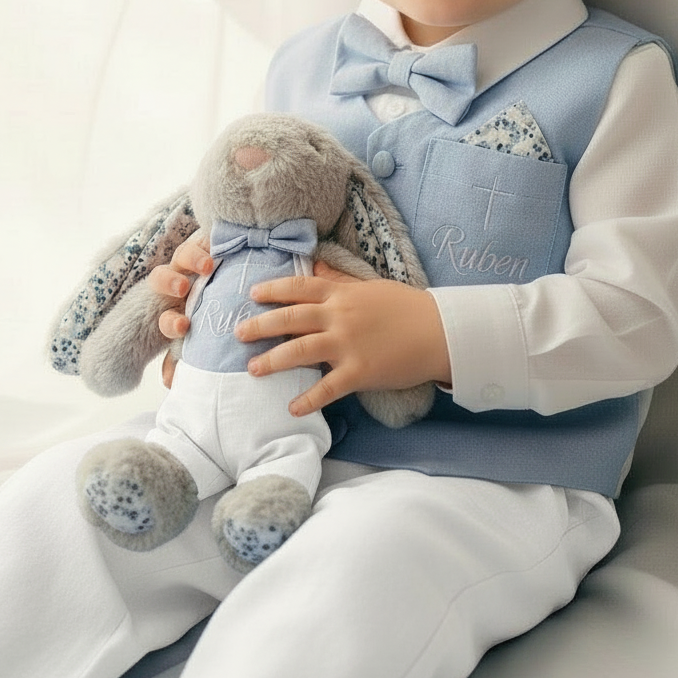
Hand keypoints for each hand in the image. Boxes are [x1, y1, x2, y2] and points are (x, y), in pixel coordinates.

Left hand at [147, 233, 213, 387]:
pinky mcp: (210, 244)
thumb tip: (171, 385)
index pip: (165, 318)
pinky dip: (211, 241)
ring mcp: (193, 262)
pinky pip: (206, 238)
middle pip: (161, 278)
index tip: (183, 326)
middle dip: (168, 282)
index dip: (170, 323)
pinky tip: (223, 246)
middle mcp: (181, 284)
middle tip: (183, 289)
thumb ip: (185, 358)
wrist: (233, 282)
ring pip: (182, 254)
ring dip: (191, 258)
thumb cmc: (217, 319)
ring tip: (207, 265)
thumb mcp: (200, 339)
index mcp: (176, 310)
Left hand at [238, 261, 450, 416]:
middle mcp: (339, 316)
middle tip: (238, 333)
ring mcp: (347, 344)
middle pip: (290, 318)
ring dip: (272, 360)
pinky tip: (292, 407)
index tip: (252, 294)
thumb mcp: (371, 287)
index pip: (299, 287)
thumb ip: (341, 282)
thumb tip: (318, 269)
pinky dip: (308, 399)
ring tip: (252, 369)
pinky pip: (327, 388)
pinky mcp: (359, 372)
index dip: (273, 290)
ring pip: (300, 350)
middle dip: (260, 325)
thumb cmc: (407, 307)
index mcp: (342, 294)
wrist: (440, 330)